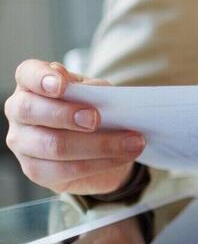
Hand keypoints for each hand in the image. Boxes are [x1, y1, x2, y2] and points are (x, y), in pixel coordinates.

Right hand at [5, 61, 144, 194]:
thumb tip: (101, 97)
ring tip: (132, 141)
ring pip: (53, 145)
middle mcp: (19, 110)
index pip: (28, 74)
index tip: (61, 85)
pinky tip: (122, 156)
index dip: (41, 78)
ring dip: (99, 145)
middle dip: (66, 115)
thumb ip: (94, 91)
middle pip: (31, 111)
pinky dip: (100, 163)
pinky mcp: (35, 170)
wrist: (100, 145)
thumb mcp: (97, 94)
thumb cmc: (93, 108)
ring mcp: (22, 142)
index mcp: (32, 83)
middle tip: (96, 119)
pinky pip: (66, 169)